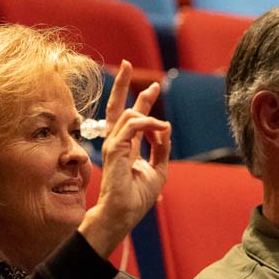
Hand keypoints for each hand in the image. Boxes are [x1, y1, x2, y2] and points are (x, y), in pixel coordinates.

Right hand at [79, 61, 170, 257]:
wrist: (123, 213)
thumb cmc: (136, 198)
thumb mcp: (157, 169)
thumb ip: (161, 147)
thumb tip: (166, 127)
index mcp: (126, 146)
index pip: (131, 117)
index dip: (142, 101)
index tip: (153, 87)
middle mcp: (117, 143)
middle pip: (118, 107)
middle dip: (123, 85)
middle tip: (127, 64)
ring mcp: (113, 145)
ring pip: (127, 114)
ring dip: (148, 113)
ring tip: (163, 127)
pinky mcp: (114, 149)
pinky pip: (131, 126)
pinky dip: (148, 123)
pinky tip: (160, 127)